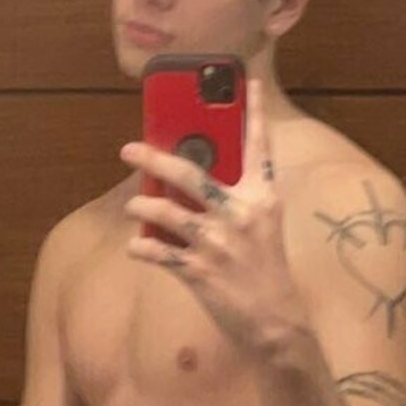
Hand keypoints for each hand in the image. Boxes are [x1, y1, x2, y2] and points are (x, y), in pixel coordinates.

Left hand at [119, 77, 309, 358]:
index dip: (255, 114)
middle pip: (191, 175)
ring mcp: (219, 244)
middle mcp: (242, 215)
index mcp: (263, 199)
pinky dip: (143, 248)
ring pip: (167, 213)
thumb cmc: (265, 272)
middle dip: (154, 159)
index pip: (260, 148)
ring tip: (133, 207)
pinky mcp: (200, 272)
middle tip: (129, 149)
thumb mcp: (263, 229)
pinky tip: (135, 246)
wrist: (276, 323)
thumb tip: (190, 179)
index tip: (251, 83)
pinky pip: (160, 253)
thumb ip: (235, 200)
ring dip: (142, 208)